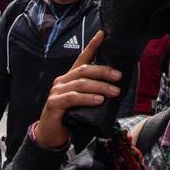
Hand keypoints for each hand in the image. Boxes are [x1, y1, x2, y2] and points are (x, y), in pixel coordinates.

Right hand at [33, 30, 117, 150]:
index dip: (92, 45)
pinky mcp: (54, 103)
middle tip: (119, 77)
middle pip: (84, 70)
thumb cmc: (68, 116)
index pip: (82, 58)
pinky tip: (98, 100)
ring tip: (114, 91)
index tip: (102, 34)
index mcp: (70, 78)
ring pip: (81, 83)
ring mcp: (57, 91)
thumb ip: (93, 92)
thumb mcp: (82, 102)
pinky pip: (73, 98)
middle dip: (103, 71)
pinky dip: (87, 98)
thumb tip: (115, 88)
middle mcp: (62, 81)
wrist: (50, 135)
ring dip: (100, 86)